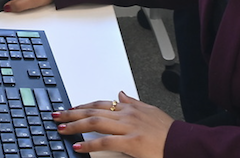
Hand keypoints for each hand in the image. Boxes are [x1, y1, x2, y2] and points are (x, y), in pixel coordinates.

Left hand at [53, 91, 171, 157]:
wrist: (182, 142)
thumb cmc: (168, 130)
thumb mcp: (150, 110)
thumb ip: (133, 102)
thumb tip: (121, 93)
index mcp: (130, 108)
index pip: (100, 104)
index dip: (83, 106)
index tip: (69, 109)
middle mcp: (127, 115)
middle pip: (93, 111)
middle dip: (72, 113)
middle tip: (57, 116)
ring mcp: (128, 128)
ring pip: (96, 123)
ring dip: (76, 125)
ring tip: (62, 128)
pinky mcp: (131, 142)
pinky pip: (105, 142)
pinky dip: (89, 144)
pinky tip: (78, 146)